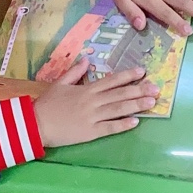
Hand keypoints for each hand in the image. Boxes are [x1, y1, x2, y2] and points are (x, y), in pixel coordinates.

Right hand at [33, 58, 158, 145]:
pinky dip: (123, 124)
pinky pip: (110, 127)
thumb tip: (87, 60)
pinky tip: (135, 121)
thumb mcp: (59, 83)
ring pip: (118, 109)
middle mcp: (93, 101)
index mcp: (86, 90)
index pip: (112, 81)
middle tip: (156, 88)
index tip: (142, 71)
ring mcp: (92, 117)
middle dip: (139, 90)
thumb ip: (74, 72)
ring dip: (136, 105)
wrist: (35, 124)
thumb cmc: (47, 104)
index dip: (128, 76)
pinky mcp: (90, 132)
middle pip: (120, 94)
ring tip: (152, 102)